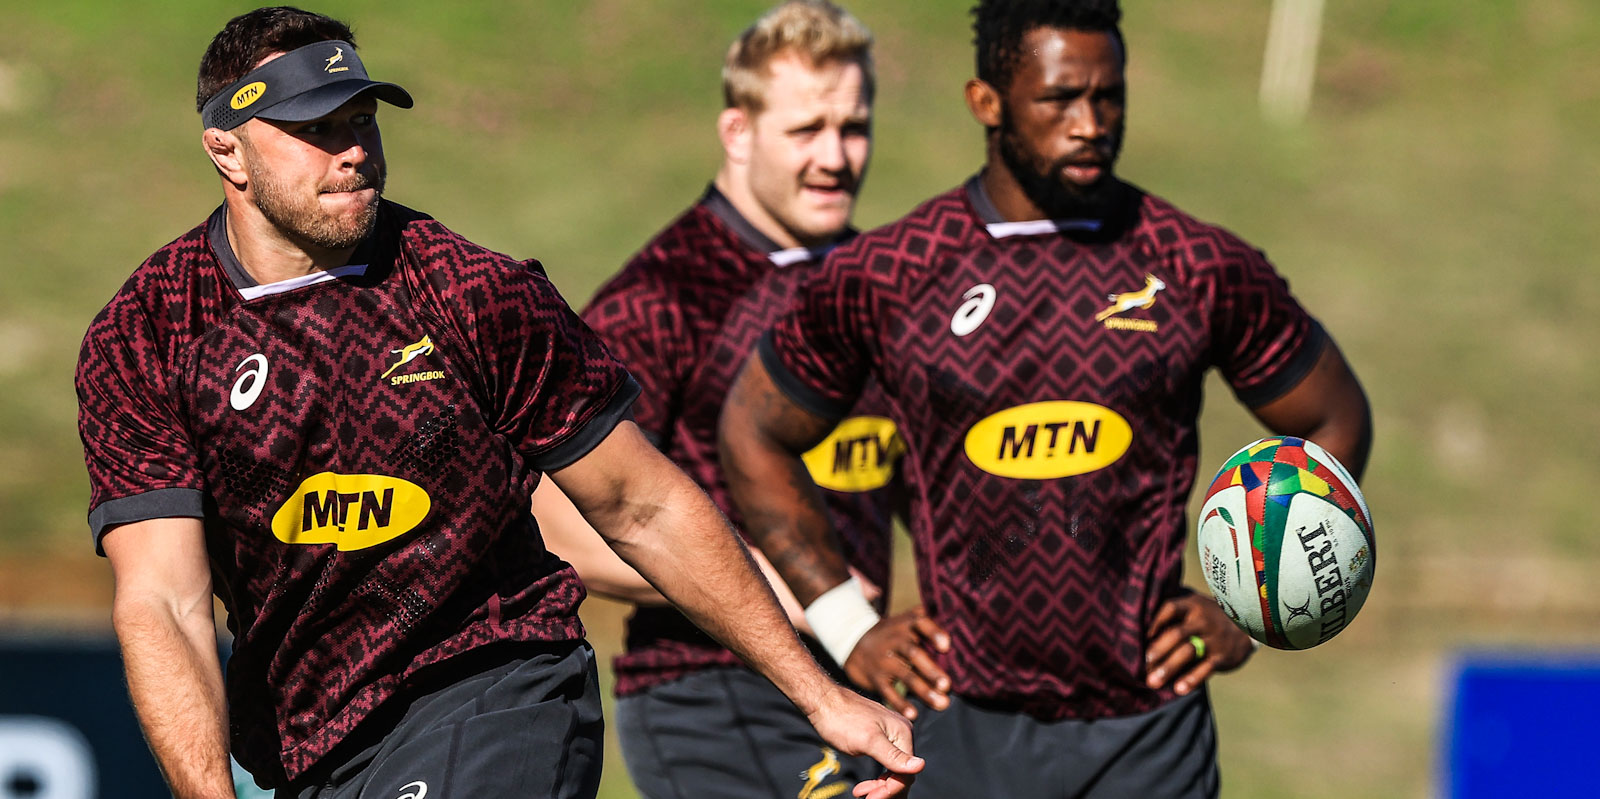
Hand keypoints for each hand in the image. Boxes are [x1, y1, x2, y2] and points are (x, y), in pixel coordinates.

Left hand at [805, 685, 924, 798]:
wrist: (822, 702)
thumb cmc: (841, 718)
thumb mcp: (867, 741)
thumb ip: (893, 756)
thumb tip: (921, 766)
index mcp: (903, 733)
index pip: (906, 773)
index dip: (891, 790)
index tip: (871, 798)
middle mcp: (901, 734)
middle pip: (902, 773)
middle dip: (885, 789)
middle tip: (865, 797)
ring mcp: (891, 735)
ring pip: (893, 771)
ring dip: (879, 786)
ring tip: (861, 792)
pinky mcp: (880, 738)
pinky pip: (885, 764)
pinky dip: (876, 778)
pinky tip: (863, 786)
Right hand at [844, 607, 951, 719]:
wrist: (853, 641)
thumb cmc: (893, 634)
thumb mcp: (905, 621)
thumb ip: (929, 623)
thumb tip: (961, 635)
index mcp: (906, 625)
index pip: (920, 623)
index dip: (933, 633)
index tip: (946, 646)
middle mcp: (894, 640)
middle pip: (913, 653)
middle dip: (930, 669)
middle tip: (946, 685)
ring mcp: (884, 660)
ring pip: (904, 675)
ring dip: (923, 690)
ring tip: (941, 703)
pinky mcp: (875, 677)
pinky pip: (887, 691)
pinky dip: (900, 703)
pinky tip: (913, 714)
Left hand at [1145, 592, 1254, 694]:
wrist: (1248, 625)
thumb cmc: (1208, 617)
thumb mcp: (1195, 607)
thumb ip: (1174, 616)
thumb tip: (1141, 634)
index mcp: (1192, 605)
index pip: (1170, 608)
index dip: (1154, 622)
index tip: (1141, 637)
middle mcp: (1202, 620)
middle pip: (1176, 634)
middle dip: (1157, 651)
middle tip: (1142, 665)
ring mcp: (1214, 638)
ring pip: (1188, 652)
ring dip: (1169, 667)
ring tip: (1153, 682)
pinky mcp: (1222, 656)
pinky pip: (1206, 668)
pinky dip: (1192, 679)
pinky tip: (1178, 689)